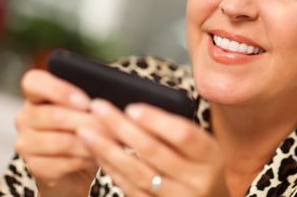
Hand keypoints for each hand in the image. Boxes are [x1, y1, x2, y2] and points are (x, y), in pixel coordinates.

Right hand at [15, 69, 102, 196]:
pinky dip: (85, 160)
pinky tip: (100, 156)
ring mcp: (26, 144)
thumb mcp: (86, 108)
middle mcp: (25, 117)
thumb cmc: (83, 127)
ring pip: (61, 142)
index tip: (86, 101)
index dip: (59, 90)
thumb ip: (90, 98)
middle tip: (111, 125)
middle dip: (87, 120)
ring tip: (111, 141)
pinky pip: (63, 163)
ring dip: (90, 142)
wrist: (75, 164)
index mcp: (35, 95)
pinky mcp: (34, 167)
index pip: (34, 82)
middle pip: (53, 115)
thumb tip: (109, 98)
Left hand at [77, 100, 229, 196]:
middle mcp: (196, 180)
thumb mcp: (200, 146)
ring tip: (87, 131)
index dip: (156, 121)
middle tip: (98, 108)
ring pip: (137, 173)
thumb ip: (174, 130)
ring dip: (108, 150)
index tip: (132, 108)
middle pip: (154, 151)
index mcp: (210, 156)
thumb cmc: (198, 164)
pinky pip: (130, 189)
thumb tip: (132, 110)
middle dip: (122, 127)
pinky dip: (111, 169)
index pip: (183, 135)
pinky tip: (98, 153)